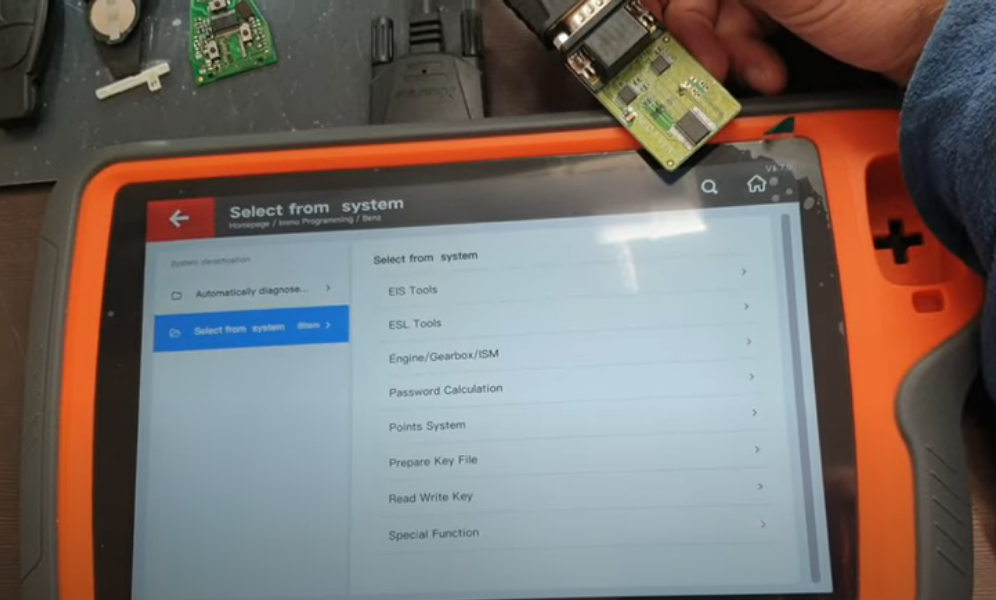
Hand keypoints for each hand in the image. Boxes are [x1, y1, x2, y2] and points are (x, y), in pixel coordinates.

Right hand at [646, 0, 946, 93]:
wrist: (929, 48)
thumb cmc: (879, 4)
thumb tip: (671, 2)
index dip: (656, 5)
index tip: (637, 26)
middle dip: (695, 33)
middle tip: (701, 64)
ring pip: (717, 22)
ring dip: (724, 57)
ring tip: (750, 76)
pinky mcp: (785, 17)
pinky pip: (743, 40)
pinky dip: (747, 63)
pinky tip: (764, 75)